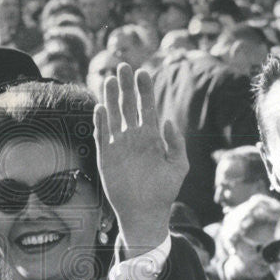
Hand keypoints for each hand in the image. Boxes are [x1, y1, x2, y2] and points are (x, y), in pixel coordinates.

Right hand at [94, 63, 187, 252]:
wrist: (145, 213)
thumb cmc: (164, 191)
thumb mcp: (178, 166)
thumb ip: (176, 144)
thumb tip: (169, 121)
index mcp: (152, 137)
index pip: (147, 107)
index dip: (144, 90)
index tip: (142, 72)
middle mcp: (134, 137)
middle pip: (128, 105)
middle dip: (126, 86)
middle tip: (123, 66)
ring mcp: (119, 145)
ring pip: (113, 116)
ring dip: (111, 98)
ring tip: (110, 79)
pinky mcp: (106, 157)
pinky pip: (102, 135)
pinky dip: (100, 122)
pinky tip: (101, 108)